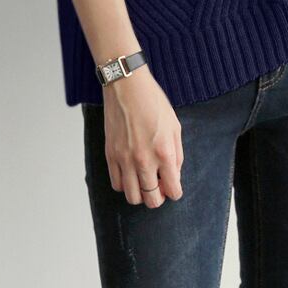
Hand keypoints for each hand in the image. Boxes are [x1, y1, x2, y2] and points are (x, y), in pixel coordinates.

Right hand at [102, 66, 183, 207]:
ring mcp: (125, 159)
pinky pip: (116, 184)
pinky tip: (131, 173)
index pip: (172, 190)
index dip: (175, 192)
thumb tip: (174, 175)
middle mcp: (144, 160)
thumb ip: (177, 155)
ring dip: (141, 194)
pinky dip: (125, 185)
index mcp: (164, 152)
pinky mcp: (110, 155)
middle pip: (152, 200)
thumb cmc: (152, 102)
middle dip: (159, 197)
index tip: (173, 187)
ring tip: (145, 181)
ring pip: (132, 197)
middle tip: (159, 186)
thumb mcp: (175, 126)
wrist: (127, 87)